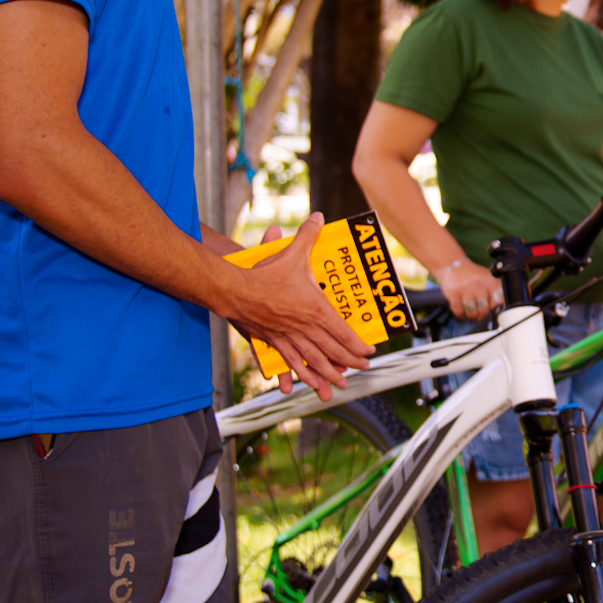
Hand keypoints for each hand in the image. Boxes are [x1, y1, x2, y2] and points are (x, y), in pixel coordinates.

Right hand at [224, 213, 373, 399]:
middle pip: (332, 350)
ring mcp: (288, 337)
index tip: (369, 352)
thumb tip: (319, 217)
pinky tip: (303, 385)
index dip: (358, 345)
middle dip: (350, 361)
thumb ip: (307, 235)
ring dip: (328, 374)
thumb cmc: (264, 274)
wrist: (233, 290)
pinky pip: (289, 362)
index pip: (343, 332)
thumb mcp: (290, 253)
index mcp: (315, 309)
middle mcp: (304, 327)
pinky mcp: (273, 341)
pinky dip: (299, 374)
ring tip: (339, 385)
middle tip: (362, 369)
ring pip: (313, 360)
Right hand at [435, 255, 501, 321]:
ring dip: (470, 315)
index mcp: (490, 281)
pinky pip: (459, 311)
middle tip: (477, 312)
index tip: (490, 309)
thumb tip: (500, 309)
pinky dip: (460, 314)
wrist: (454, 266)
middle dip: (480, 315)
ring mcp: (466, 288)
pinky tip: (461, 309)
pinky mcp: (454, 293)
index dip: (494, 309)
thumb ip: (496, 292)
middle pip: (484, 310)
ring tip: (469, 310)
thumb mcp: (488, 279)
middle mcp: (479, 284)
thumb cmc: (473, 276)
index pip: (498, 302)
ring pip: (471, 313)